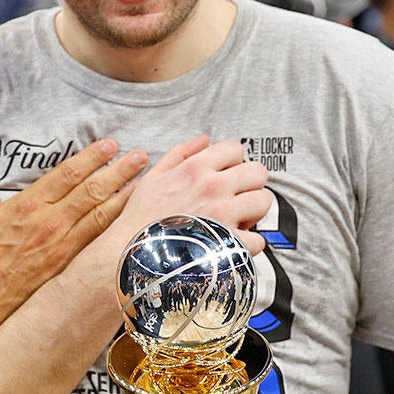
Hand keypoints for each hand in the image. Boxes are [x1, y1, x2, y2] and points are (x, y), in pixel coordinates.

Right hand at [0, 138, 146, 304]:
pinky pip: (97, 242)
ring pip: (101, 216)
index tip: (110, 145)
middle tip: (139, 156)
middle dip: (118, 171)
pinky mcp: (66, 267)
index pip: (67, 174)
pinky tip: (131, 219)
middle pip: (92, 191)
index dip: (92, 157)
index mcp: (27, 206)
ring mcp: (61, 247)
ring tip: (145, 181)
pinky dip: (116, 227)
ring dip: (125, 196)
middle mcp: (50, 224)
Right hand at [114, 136, 272, 253]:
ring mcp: (223, 215)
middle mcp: (213, 187)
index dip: (234, 163)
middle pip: (258, 172)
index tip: (226, 176)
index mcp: (196, 168)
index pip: (236, 149)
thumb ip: (180, 154)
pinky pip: (258, 240)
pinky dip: (249, 245)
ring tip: (236, 221)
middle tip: (236, 198)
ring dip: (253, 212)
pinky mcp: (228, 244)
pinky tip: (232, 244)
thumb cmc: (139, 218)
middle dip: (249, 185)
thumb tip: (204, 140)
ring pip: (264, 202)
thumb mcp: (153, 177)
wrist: (129, 254)